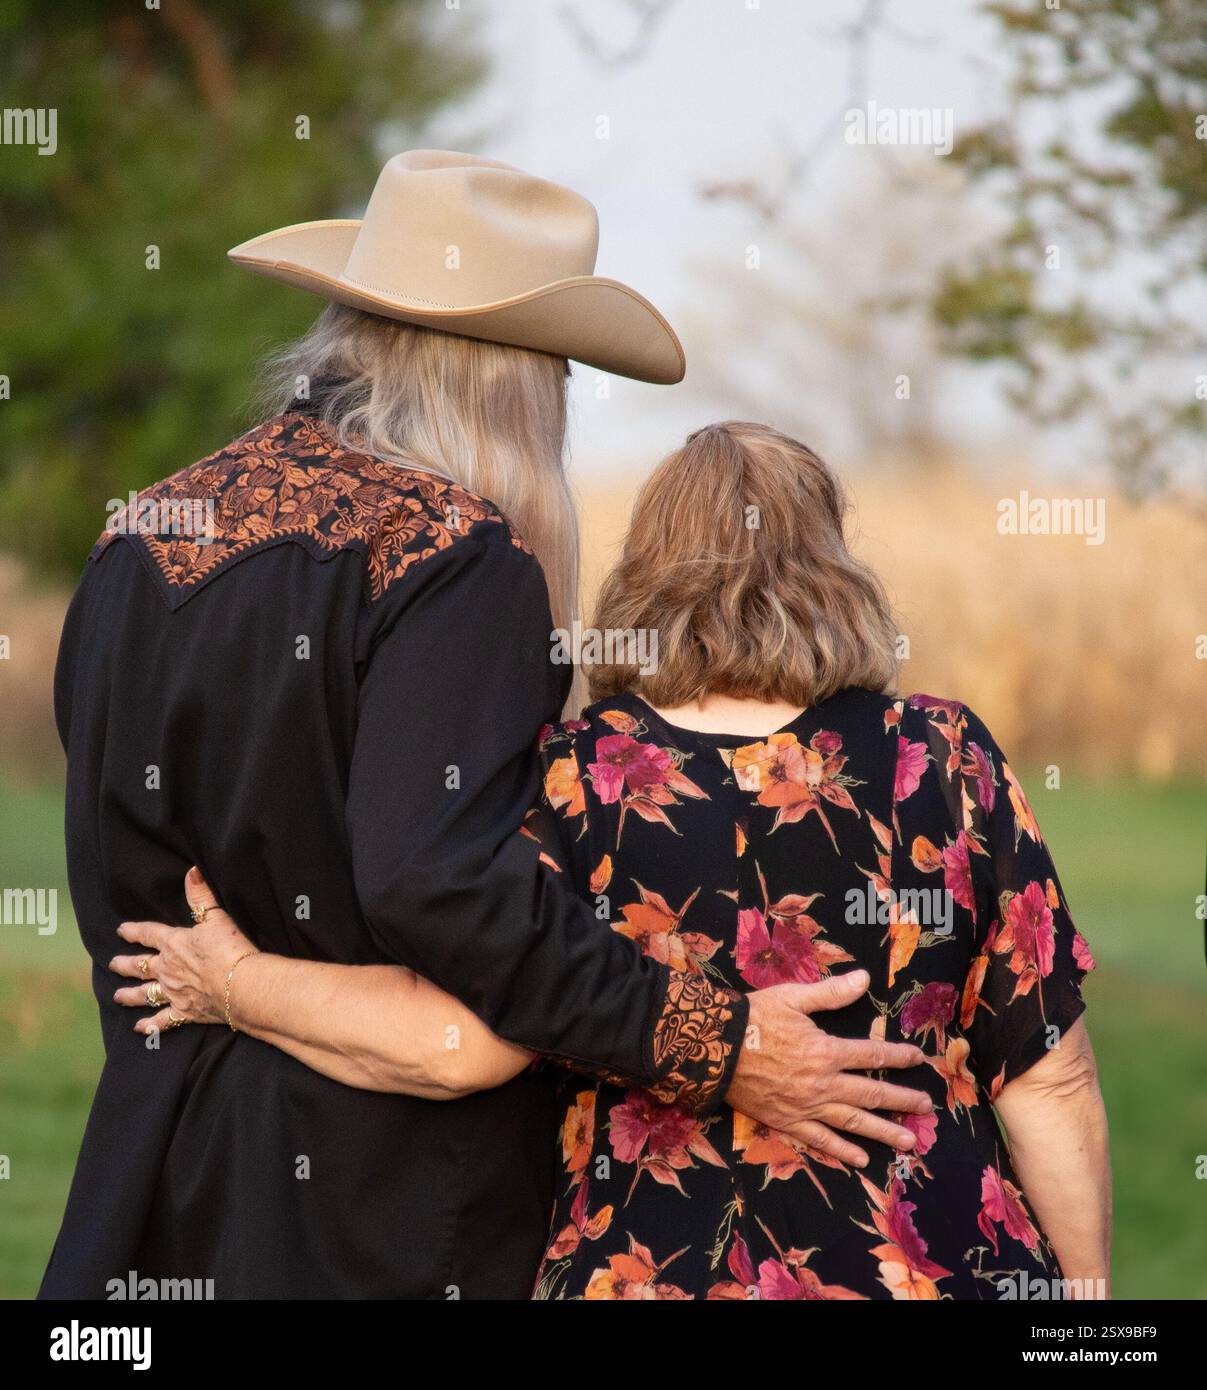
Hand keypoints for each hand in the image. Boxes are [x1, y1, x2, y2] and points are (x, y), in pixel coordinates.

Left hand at [109, 867, 257, 1032]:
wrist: (240, 984)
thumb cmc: (230, 948)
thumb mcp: (216, 917)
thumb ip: (202, 895)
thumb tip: (192, 871)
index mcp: (174, 944)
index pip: (148, 934)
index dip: (134, 931)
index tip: (121, 930)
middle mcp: (168, 969)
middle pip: (140, 966)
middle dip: (125, 964)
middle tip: (112, 964)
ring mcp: (174, 992)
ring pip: (145, 993)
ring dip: (130, 995)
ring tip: (117, 996)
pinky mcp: (185, 1012)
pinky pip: (162, 1021)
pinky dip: (150, 1025)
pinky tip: (139, 1029)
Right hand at [726, 970, 932, 1167]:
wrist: (714, 1048)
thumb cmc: (754, 1018)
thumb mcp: (792, 997)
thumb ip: (831, 992)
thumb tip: (864, 978)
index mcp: (826, 1051)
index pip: (871, 1056)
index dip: (897, 1057)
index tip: (918, 1059)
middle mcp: (822, 1083)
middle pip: (871, 1094)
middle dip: (902, 1100)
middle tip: (926, 1107)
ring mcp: (807, 1106)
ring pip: (852, 1122)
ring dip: (883, 1132)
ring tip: (909, 1141)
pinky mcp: (789, 1121)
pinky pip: (820, 1140)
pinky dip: (842, 1151)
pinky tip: (861, 1159)